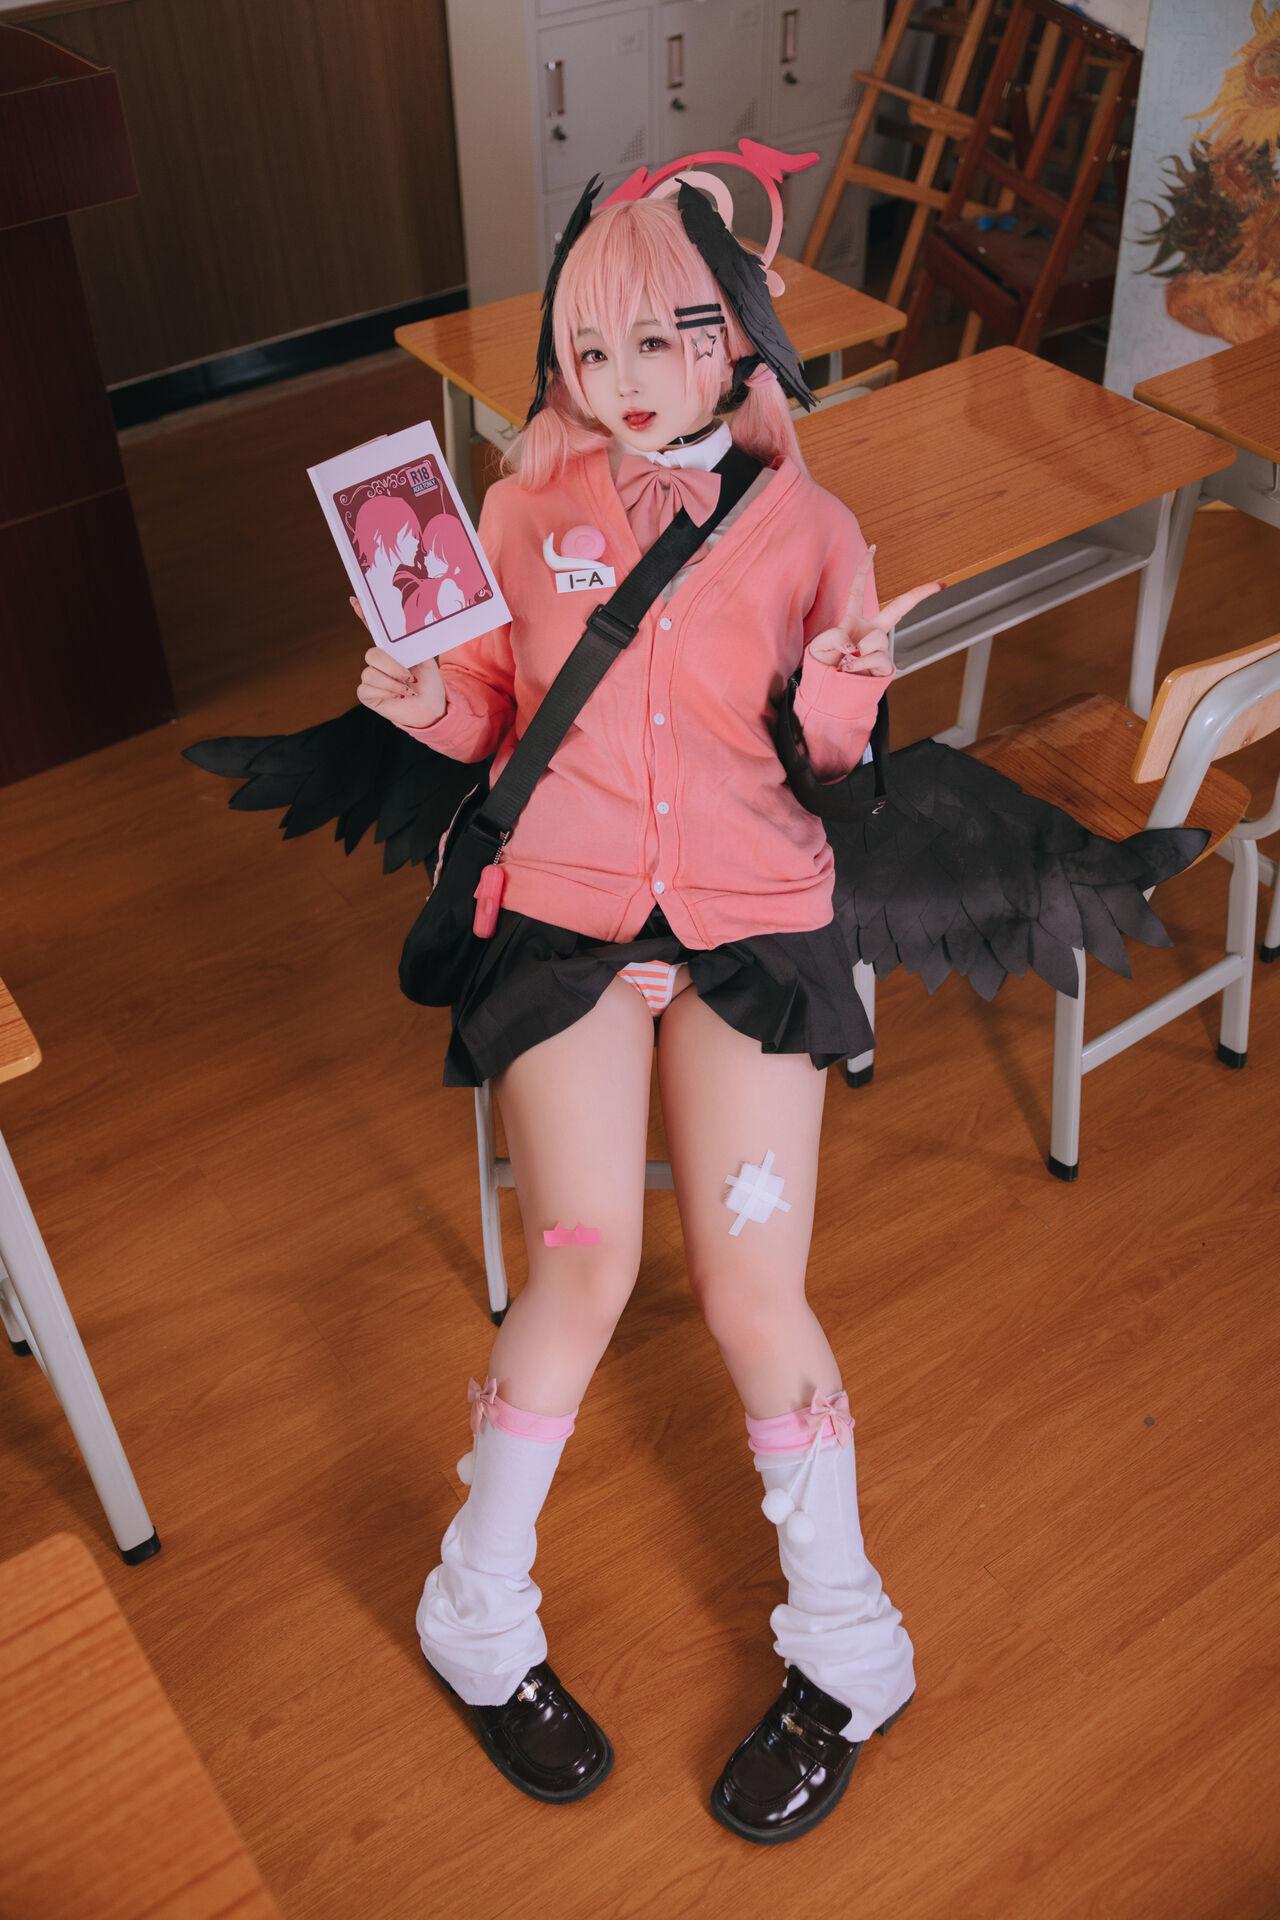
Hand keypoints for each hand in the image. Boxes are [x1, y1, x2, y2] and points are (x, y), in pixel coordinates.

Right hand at [352, 599, 446, 727]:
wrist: (432, 707)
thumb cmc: (429, 683)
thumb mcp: (424, 659)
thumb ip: (412, 644)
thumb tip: (408, 626)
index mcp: (391, 650)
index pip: (374, 629)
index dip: (364, 615)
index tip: (355, 600)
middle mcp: (378, 662)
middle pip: (372, 654)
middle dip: (393, 667)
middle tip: (410, 679)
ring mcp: (370, 677)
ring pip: (370, 673)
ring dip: (393, 683)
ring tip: (406, 690)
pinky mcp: (366, 693)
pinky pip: (367, 687)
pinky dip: (386, 692)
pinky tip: (396, 697)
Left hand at [806, 545, 943, 676]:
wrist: (829, 694)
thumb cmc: (824, 667)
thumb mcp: (819, 647)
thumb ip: (834, 637)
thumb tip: (854, 645)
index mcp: (853, 620)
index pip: (858, 589)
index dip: (864, 568)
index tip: (872, 548)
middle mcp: (871, 631)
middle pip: (898, 609)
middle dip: (919, 595)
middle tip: (940, 584)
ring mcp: (881, 648)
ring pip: (876, 639)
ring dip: (856, 653)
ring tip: (845, 664)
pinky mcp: (886, 667)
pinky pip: (875, 658)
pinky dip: (860, 665)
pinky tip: (853, 672)